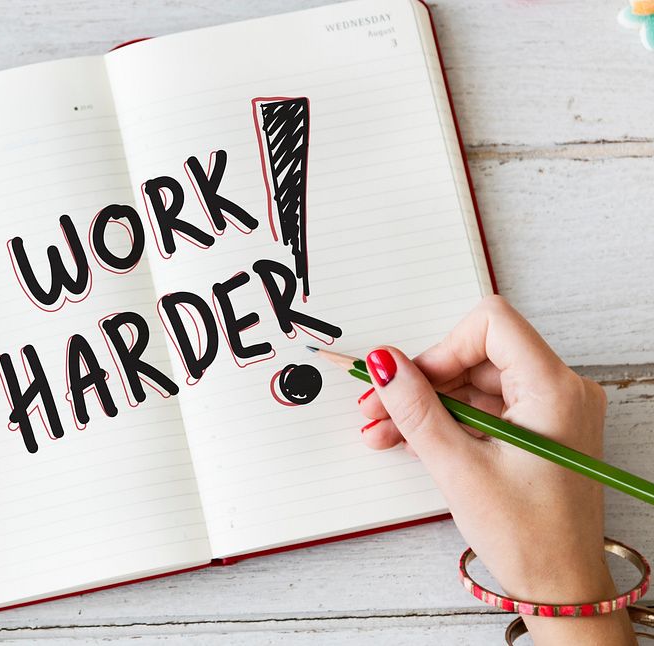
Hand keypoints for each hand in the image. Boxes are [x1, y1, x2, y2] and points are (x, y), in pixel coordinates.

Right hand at [357, 295, 635, 644]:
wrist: (559, 587)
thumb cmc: (529, 537)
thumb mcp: (458, 468)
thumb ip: (416, 408)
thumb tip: (385, 363)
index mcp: (553, 390)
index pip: (491, 325)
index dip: (441, 348)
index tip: (409, 380)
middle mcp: (560, 391)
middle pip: (477, 355)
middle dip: (423, 381)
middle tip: (379, 407)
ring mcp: (551, 411)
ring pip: (475, 384)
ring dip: (428, 405)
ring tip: (387, 431)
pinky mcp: (539, 430)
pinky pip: (485, 408)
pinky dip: (449, 421)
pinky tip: (415, 441)